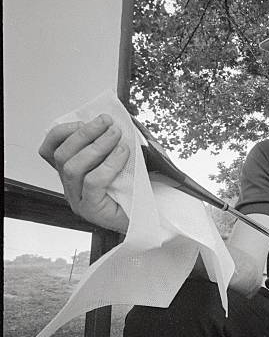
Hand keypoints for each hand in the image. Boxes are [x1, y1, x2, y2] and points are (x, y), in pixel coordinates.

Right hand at [38, 113, 129, 232]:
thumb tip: (110, 123)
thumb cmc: (134, 190)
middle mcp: (70, 187)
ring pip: (73, 167)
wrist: (149, 217)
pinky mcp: (91, 209)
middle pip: (62, 155)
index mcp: (72, 174)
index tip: (87, 119)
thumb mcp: (118, 162)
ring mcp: (78, 200)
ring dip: (96, 145)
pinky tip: (122, 153)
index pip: (50, 150)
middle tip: (107, 122)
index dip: (63, 131)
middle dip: (84, 133)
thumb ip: (108, 146)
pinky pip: (93, 181)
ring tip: (116, 135)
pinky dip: (108, 163)